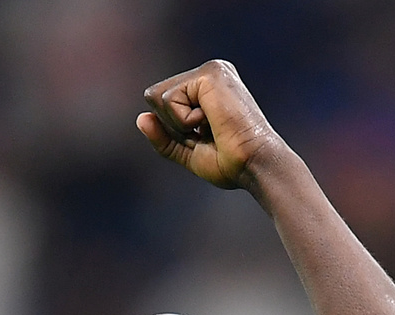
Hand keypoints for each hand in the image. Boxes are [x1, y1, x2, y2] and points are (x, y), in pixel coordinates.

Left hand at [137, 60, 285, 190]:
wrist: (253, 164)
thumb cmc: (229, 162)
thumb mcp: (187, 151)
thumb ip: (163, 137)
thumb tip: (141, 118)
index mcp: (206, 88)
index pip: (162, 103)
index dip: (173, 129)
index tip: (205, 137)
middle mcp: (209, 74)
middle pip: (155, 97)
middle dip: (172, 125)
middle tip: (207, 133)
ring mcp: (210, 71)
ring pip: (158, 97)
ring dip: (179, 124)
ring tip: (212, 127)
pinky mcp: (209, 74)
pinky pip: (169, 100)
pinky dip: (184, 121)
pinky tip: (212, 121)